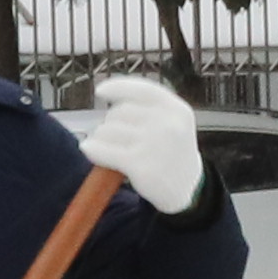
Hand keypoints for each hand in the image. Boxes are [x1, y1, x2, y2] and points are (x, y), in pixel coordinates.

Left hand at [80, 73, 208, 218]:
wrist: (188, 190)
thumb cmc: (173, 153)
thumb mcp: (173, 123)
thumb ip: (149, 106)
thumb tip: (106, 91)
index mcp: (176, 109)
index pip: (141, 89)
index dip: (117, 88)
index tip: (100, 91)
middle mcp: (167, 123)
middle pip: (120, 111)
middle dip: (111, 122)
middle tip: (116, 139)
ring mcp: (153, 144)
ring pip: (108, 130)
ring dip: (101, 138)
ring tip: (110, 150)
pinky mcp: (140, 165)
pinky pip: (104, 150)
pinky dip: (93, 149)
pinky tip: (89, 149)